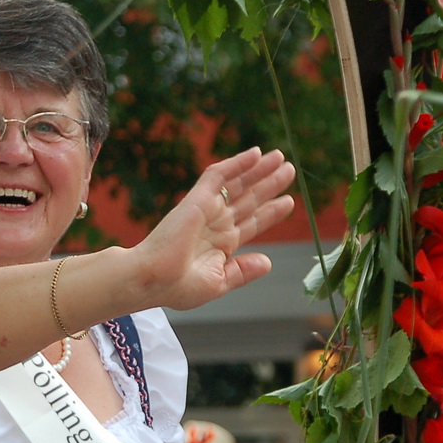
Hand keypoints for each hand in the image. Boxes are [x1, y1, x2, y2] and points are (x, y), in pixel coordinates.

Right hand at [132, 148, 295, 310]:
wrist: (152, 279)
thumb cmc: (178, 288)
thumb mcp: (219, 282)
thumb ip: (243, 271)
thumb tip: (268, 262)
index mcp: (222, 244)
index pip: (252, 222)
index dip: (270, 212)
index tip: (289, 202)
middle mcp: (216, 224)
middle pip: (249, 199)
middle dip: (269, 184)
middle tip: (289, 170)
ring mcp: (207, 209)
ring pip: (238, 183)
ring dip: (259, 170)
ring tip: (280, 158)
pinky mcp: (197, 199)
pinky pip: (218, 176)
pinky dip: (237, 164)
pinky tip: (255, 154)